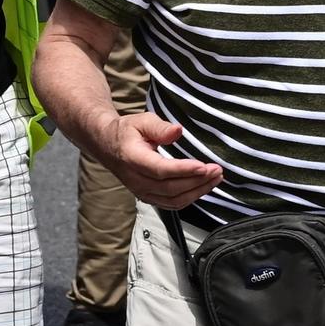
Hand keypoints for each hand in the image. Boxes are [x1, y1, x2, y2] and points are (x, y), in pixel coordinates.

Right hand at [102, 112, 222, 207]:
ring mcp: (141, 192)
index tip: (204, 166)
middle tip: (217, 170)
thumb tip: (178, 131)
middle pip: (170, 188)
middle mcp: (136, 180)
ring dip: (197, 191)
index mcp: (133, 159)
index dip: (183, 170)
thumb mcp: (142, 121)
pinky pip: (171, 204)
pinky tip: (203, 188)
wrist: (107, 145)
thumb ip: (160, 127)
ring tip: (215, 179)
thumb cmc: (127, 131)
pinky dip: (189, 198)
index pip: (161, 170)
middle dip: (197, 181)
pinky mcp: (148, 197)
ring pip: (173, 200)